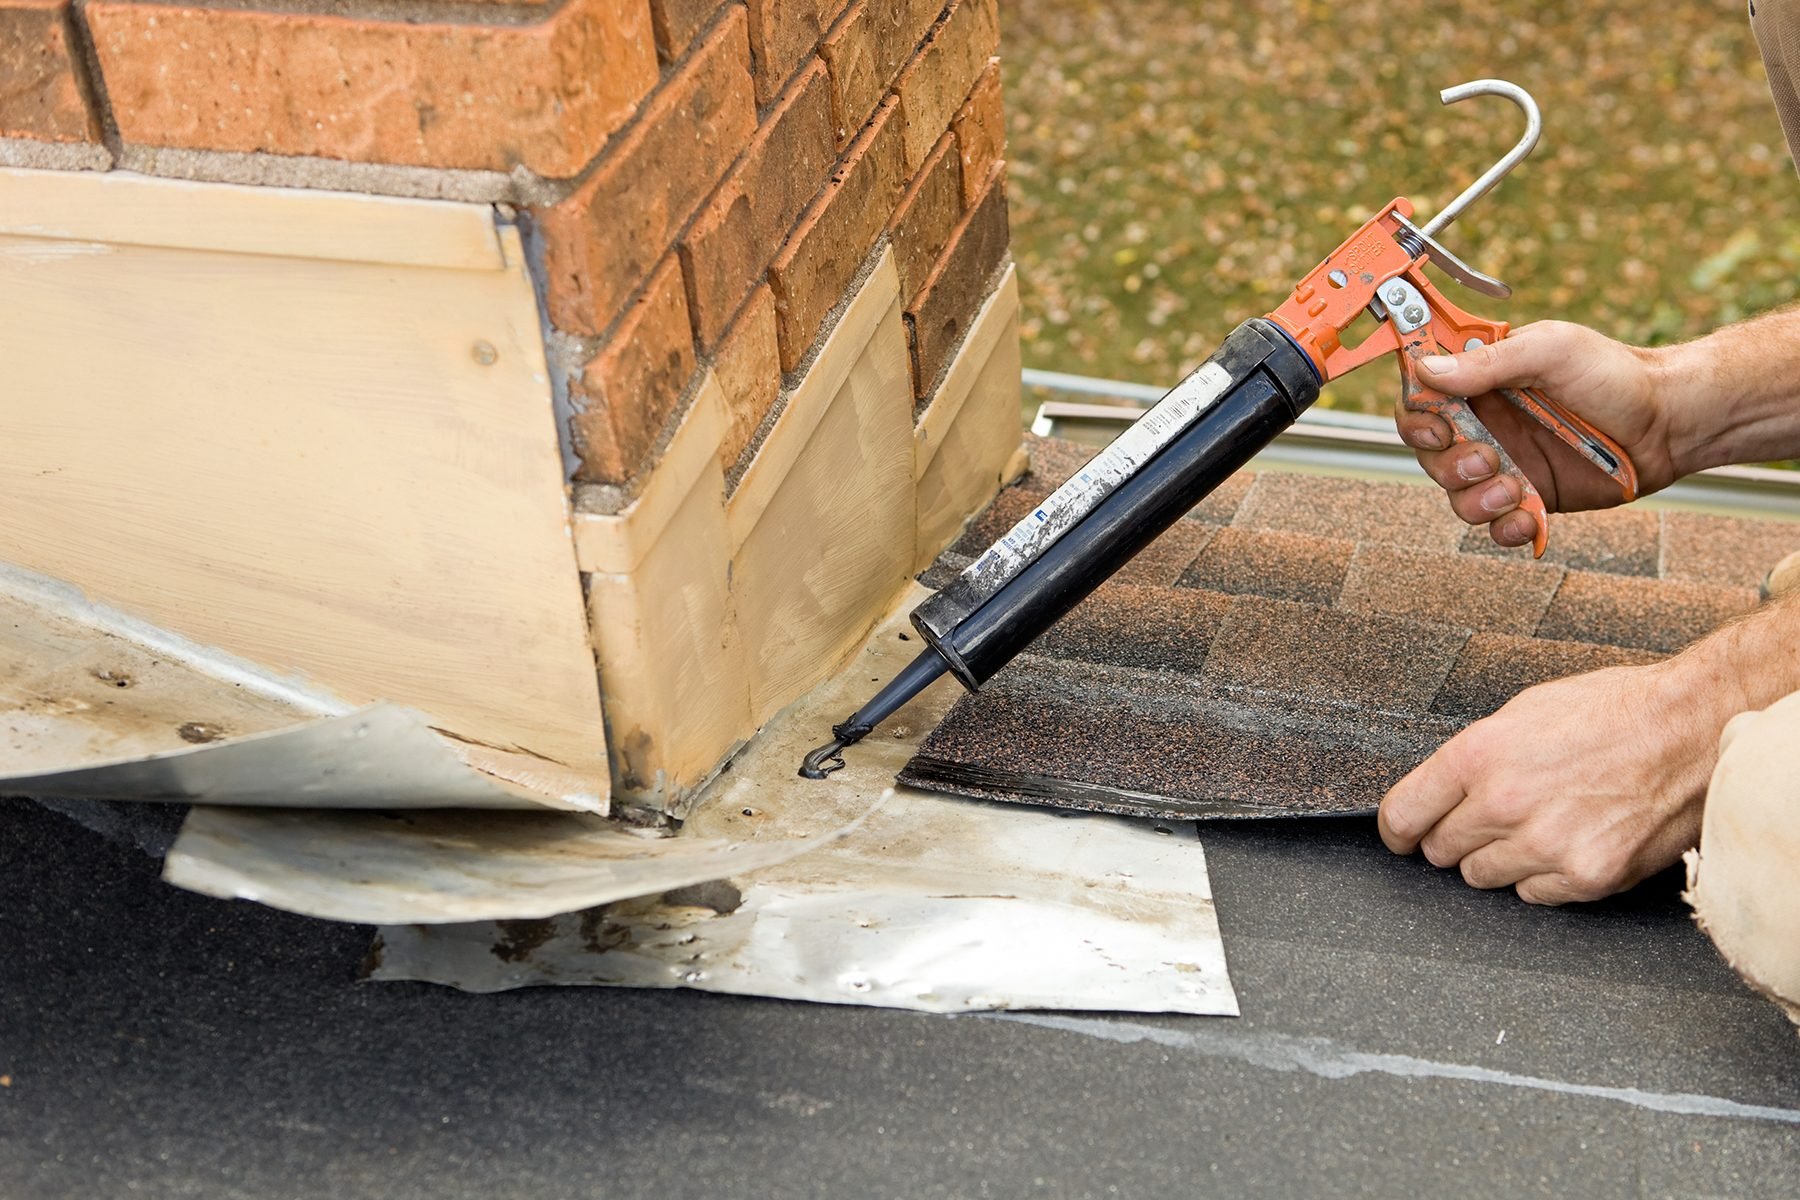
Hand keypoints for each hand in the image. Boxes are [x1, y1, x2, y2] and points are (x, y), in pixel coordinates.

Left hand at [1377, 660, 1717, 903]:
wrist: (1693, 730)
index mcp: (1479, 755)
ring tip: (1539, 824)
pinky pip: (1534, 894)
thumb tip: (1439, 790)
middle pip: (1441, 851)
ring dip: (1499, 858)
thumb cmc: (1613, 711)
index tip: (1402, 836)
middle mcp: (1504, 803)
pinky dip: (1544, 876)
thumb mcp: (1523, 712)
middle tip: (1487, 820)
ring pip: (1482, 877)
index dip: (1398, 830)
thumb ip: (1475, 757)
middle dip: (1454, 837)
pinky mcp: (1587, 876)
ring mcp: (1546, 845)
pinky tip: (1570, 841)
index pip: (1403, 815)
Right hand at [1395, 321, 1680, 547]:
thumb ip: (1487, 363)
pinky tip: (1529, 519)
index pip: (1420, 399)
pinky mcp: (1530, 499)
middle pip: (1429, 455)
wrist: (1670, 423)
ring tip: (1514, 490)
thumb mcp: (1550, 351)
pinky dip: (1505, 529)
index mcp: (1481, 382)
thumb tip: (1426, 370)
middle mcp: (1486, 425)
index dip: (1416, 418)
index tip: (1439, 427)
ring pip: (1456, 496)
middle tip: (1487, 459)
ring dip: (1476, 500)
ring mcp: (1506, 465)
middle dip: (1449, 465)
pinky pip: (1496, 527)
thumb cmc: (1615, 374)